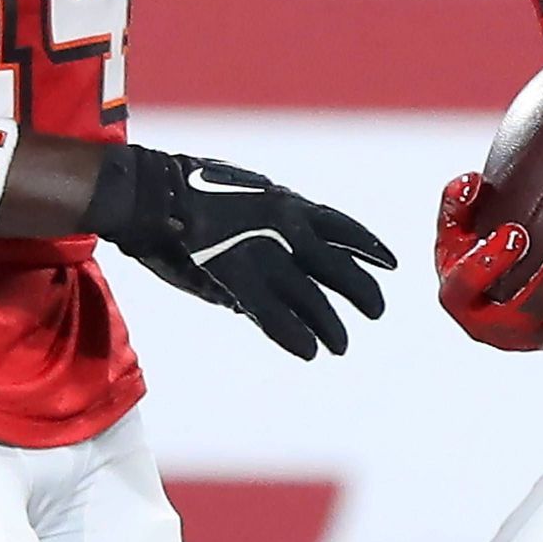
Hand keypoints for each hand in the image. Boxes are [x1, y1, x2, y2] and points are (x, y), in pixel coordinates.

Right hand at [93, 147, 395, 359]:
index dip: (367, 247)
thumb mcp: (240, 197)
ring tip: (340, 344)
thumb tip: (277, 254)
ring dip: (330, 324)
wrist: (152, 193)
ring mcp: (264, 253)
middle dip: (360, 290)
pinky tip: (309, 350)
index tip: (391, 264)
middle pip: (337, 266)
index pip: (340, 227)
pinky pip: (275, 314)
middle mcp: (285, 227)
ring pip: (312, 297)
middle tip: (376, 311)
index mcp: (286, 204)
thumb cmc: (188, 191)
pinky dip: (294, 335)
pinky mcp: (238, 278)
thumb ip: (264, 230)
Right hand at [435, 173, 542, 350]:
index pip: (465, 286)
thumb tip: (472, 182)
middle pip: (518, 318)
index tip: (515, 231)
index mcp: (460, 297)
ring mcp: (528, 336)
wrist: (493, 283)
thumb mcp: (456, 226)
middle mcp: (492, 325)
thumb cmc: (472, 250)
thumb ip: (457, 202)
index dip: (488, 262)